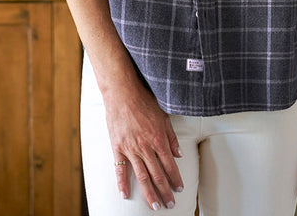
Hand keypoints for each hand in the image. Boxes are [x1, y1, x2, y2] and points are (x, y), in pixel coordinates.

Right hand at [104, 82, 183, 209]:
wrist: (122, 93)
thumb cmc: (144, 101)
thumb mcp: (163, 116)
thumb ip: (171, 137)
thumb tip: (179, 154)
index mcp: (158, 139)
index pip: (170, 165)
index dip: (175, 179)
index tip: (179, 189)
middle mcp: (146, 147)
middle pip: (157, 175)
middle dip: (165, 191)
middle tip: (170, 204)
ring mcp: (130, 149)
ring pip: (142, 176)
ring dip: (149, 193)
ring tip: (154, 206)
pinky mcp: (117, 147)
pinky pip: (120, 169)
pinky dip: (122, 183)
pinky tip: (125, 195)